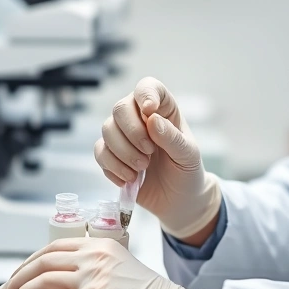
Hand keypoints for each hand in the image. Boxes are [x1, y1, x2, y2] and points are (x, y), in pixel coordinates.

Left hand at [0, 237, 216, 288]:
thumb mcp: (116, 270)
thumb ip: (89, 271)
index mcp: (100, 244)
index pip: (53, 246)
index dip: (29, 261)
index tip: (17, 275)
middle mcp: (94, 255)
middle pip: (43, 260)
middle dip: (17, 278)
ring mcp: (94, 275)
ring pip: (43, 280)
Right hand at [94, 77, 220, 237]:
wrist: (178, 201)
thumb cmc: (187, 172)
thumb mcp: (188, 156)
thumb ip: (172, 138)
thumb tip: (152, 119)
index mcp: (163, 109)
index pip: (147, 87)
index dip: (145, 95)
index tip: (150, 111)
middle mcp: (139, 117)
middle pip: (120, 108)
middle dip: (132, 133)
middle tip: (149, 154)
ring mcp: (123, 136)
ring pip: (106, 130)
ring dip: (123, 153)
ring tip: (142, 169)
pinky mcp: (111, 155)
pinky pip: (100, 153)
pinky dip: (113, 167)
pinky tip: (129, 179)